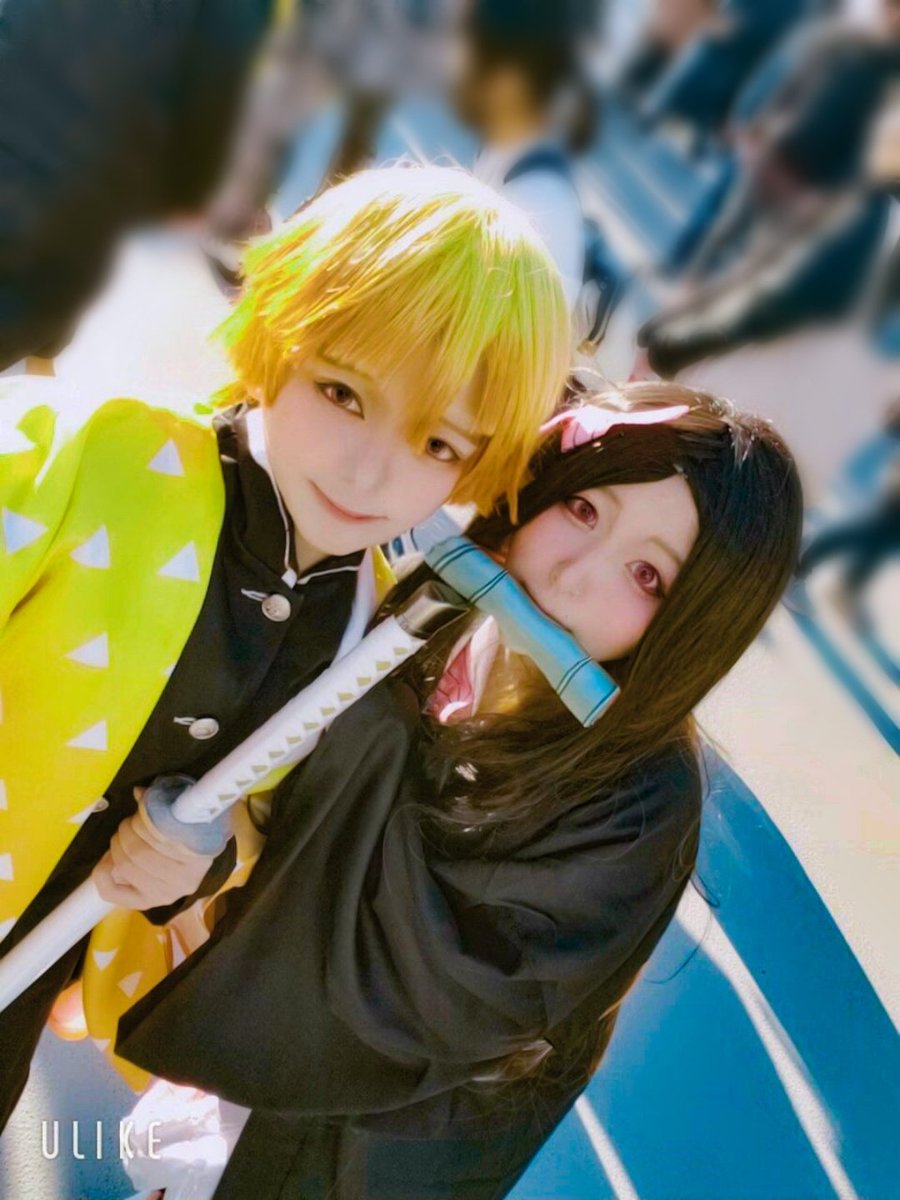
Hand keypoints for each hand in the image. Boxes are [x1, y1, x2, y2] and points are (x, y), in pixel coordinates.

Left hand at [93, 788, 216, 910]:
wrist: (202, 858)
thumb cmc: (193, 833)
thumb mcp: (185, 817)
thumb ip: (165, 805)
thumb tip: (138, 792)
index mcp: (197, 858)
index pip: (158, 837)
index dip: (142, 820)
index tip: (141, 811)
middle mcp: (181, 882)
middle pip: (137, 853)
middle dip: (126, 831)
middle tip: (129, 822)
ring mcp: (162, 895)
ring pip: (124, 866)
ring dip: (116, 845)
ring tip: (122, 836)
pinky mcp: (144, 902)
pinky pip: (112, 891)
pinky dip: (102, 872)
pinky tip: (109, 858)